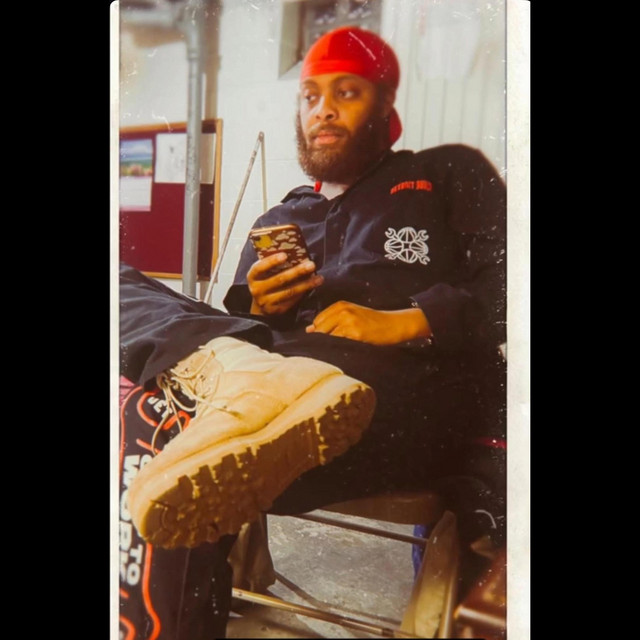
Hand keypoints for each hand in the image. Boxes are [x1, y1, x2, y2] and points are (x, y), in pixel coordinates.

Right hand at [248, 252, 323, 314]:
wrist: (261, 305)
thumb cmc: (265, 281)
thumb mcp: (264, 273)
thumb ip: (273, 264)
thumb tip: (295, 252)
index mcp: (253, 276)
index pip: (259, 267)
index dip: (271, 261)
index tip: (285, 255)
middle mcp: (257, 290)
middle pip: (279, 279)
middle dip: (297, 272)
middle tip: (311, 265)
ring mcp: (266, 302)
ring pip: (289, 291)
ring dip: (306, 284)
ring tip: (319, 278)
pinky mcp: (276, 310)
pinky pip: (292, 300)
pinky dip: (303, 292)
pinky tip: (312, 286)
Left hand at [305, 301, 431, 344]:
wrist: (393, 324)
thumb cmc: (372, 322)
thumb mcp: (352, 315)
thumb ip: (331, 321)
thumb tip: (308, 330)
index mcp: (340, 305)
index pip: (317, 321)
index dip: (318, 333)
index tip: (323, 341)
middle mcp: (342, 311)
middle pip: (319, 329)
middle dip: (320, 340)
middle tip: (329, 349)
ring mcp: (348, 321)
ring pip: (327, 337)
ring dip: (328, 346)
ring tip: (337, 350)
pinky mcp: (355, 333)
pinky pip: (338, 343)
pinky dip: (337, 349)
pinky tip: (344, 351)